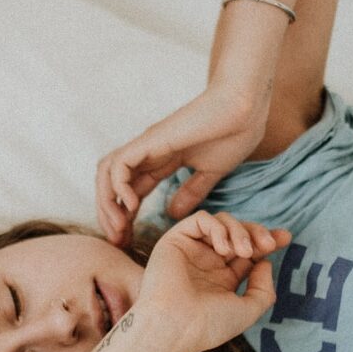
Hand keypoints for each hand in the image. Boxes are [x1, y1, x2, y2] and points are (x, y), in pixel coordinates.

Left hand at [96, 85, 268, 245]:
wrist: (245, 110)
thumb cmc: (233, 134)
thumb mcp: (210, 172)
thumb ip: (192, 191)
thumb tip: (172, 212)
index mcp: (162, 160)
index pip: (132, 191)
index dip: (125, 217)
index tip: (128, 241)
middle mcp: (148, 153)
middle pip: (112, 184)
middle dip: (110, 214)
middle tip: (118, 241)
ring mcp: (147, 145)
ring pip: (108, 173)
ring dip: (107, 203)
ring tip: (120, 228)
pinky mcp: (150, 141)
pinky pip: (119, 164)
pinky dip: (118, 186)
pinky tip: (131, 205)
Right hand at [138, 212, 290, 351]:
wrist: (175, 328)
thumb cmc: (208, 325)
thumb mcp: (247, 310)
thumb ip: (263, 288)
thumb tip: (265, 262)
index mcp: (223, 279)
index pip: (248, 251)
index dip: (267, 240)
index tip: (285, 238)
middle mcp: (207, 262)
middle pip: (238, 232)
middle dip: (257, 232)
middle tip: (269, 244)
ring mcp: (192, 250)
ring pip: (221, 222)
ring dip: (239, 231)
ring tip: (244, 252)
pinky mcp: (176, 240)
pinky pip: (201, 219)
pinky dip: (218, 228)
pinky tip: (223, 249)